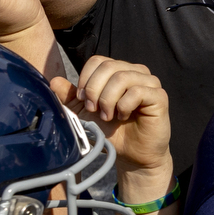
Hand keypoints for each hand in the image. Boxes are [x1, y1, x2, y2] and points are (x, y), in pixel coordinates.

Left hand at [52, 56, 170, 172]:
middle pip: (109, 66)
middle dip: (95, 90)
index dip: (86, 79)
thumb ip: (71, 97)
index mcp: (118, 71)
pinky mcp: (159, 96)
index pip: (98, 60)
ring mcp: (150, 83)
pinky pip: (138, 91)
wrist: (131, 154)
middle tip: (94, 110)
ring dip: (108, 99)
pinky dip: (124, 105)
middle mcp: (136, 72)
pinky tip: (123, 116)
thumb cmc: (111, 131)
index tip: (83, 101)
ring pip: (122, 77)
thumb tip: (54, 81)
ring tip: (107, 116)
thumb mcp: (85, 113)